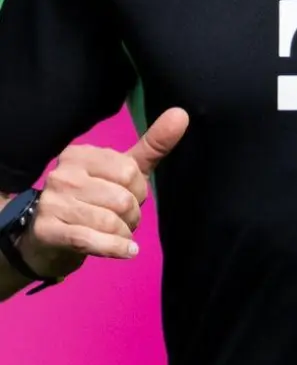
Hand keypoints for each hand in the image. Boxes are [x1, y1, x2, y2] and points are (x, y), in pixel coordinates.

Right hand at [18, 108, 188, 278]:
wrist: (49, 237)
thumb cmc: (94, 200)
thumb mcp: (124, 171)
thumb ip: (152, 145)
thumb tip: (181, 113)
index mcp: (79, 155)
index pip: (129, 172)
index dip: (138, 190)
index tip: (128, 196)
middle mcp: (62, 175)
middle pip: (122, 199)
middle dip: (132, 215)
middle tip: (122, 219)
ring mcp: (52, 203)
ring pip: (110, 222)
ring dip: (123, 233)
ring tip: (117, 233)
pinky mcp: (47, 231)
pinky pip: (92, 240)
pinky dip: (116, 248)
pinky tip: (127, 251)